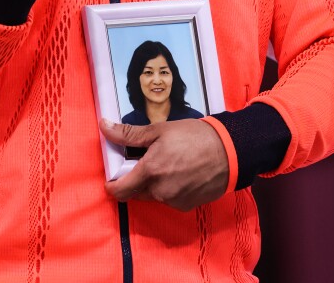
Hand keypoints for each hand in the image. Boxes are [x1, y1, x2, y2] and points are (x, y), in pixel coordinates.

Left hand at [101, 118, 228, 211]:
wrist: (229, 151)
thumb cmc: (194, 137)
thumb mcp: (159, 130)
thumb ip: (129, 133)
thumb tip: (103, 127)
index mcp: (150, 171)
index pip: (119, 190)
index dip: (112, 185)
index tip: (113, 177)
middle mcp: (160, 191)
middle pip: (135, 193)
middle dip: (134, 181)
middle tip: (144, 163)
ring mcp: (174, 201)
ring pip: (152, 196)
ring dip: (152, 185)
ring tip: (167, 164)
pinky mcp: (187, 205)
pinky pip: (168, 199)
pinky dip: (168, 189)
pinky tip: (179, 174)